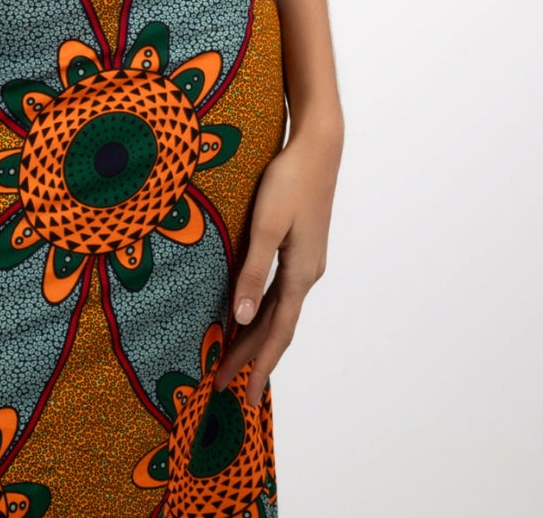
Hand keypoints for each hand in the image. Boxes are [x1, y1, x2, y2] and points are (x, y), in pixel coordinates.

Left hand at [212, 119, 341, 405]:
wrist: (318, 148)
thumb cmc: (289, 181)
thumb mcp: (265, 225)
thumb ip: (253, 271)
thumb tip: (241, 317)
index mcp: (300, 274)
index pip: (277, 332)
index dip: (259, 363)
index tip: (245, 394)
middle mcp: (307, 274)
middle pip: (276, 326)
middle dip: (251, 356)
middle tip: (224, 385)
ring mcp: (306, 262)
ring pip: (278, 310)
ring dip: (256, 335)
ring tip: (232, 358)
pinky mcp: (301, 248)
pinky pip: (279, 291)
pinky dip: (262, 310)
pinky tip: (248, 313)